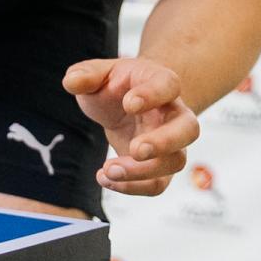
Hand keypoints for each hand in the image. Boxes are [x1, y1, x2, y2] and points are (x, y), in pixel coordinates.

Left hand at [62, 57, 199, 196]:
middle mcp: (175, 114)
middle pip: (188, 129)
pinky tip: (105, 178)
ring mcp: (173, 143)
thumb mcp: (99, 74)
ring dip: (142, 172)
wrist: (129, 104)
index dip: (153, 95)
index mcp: (162, 83)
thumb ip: (85, 75)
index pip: (169, 85)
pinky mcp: (162, 167)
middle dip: (164, 142)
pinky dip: (132, 187)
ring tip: (108, 169)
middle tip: (136, 150)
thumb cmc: (117, 86)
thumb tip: (71, 82)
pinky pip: (158, 183)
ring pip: (176, 162)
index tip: (128, 104)